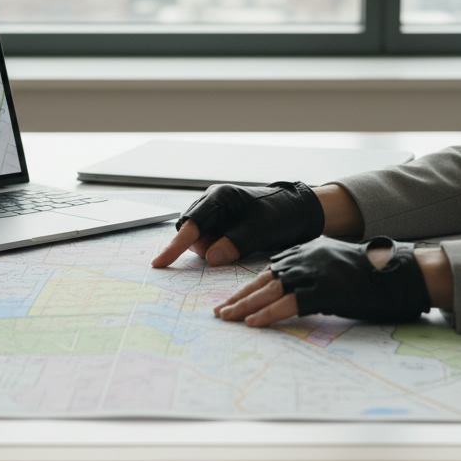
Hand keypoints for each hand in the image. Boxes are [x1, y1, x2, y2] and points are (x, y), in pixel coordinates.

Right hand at [151, 181, 324, 267]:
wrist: (300, 211)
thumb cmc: (282, 215)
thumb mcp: (261, 231)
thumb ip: (234, 243)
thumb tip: (209, 257)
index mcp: (220, 196)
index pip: (191, 224)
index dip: (175, 246)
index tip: (160, 263)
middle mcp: (213, 200)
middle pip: (190, 229)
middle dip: (198, 247)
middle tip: (222, 254)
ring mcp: (216, 211)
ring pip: (198, 237)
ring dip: (210, 248)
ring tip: (238, 246)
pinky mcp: (222, 222)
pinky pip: (209, 238)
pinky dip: (216, 248)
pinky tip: (235, 246)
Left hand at [214, 236, 430, 326]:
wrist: (404, 272)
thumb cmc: (377, 274)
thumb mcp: (340, 267)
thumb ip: (318, 274)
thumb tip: (299, 293)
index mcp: (310, 249)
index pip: (271, 268)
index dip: (250, 286)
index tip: (233, 298)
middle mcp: (308, 257)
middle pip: (265, 278)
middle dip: (240, 296)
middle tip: (220, 311)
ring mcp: (317, 272)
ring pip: (271, 290)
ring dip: (245, 305)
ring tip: (227, 318)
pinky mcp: (327, 290)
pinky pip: (290, 303)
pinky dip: (269, 313)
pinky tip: (254, 323)